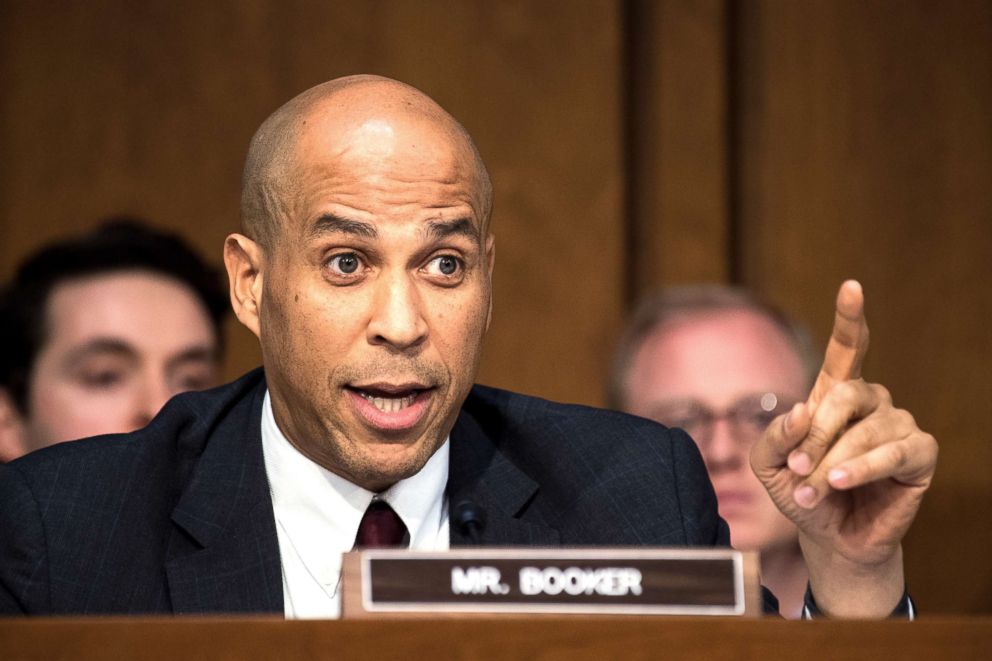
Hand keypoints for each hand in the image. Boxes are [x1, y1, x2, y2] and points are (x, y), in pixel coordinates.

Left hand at [750, 280, 937, 616]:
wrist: (827, 537)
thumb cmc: (798, 491)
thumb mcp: (767, 464)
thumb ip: (773, 435)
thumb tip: (800, 408)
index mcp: (834, 394)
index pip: (846, 348)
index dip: (849, 318)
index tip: (851, 286)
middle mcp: (870, 402)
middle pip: (847, 393)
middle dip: (817, 432)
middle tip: (797, 467)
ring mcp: (898, 425)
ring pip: (868, 429)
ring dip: (834, 462)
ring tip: (812, 489)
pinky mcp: (919, 455)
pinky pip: (897, 452)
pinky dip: (865, 468)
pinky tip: (842, 483)